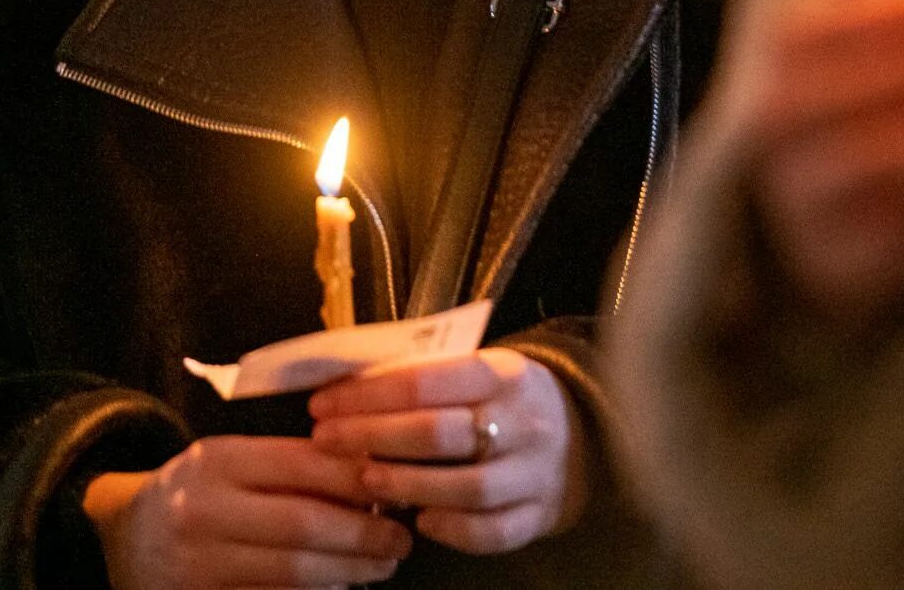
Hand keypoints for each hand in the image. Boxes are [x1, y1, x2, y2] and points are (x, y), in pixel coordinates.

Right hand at [85, 435, 411, 589]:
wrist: (125, 538)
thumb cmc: (198, 493)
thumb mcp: (231, 462)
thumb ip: (290, 465)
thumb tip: (372, 474)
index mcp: (217, 460)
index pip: (301, 464)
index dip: (356, 480)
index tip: (395, 487)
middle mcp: (204, 509)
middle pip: (303, 524)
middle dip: (363, 535)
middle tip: (400, 540)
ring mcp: (199, 563)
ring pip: (292, 573)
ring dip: (349, 572)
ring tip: (382, 566)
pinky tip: (342, 587)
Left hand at [308, 348, 581, 554]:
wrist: (580, 436)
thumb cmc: (501, 399)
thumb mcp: (475, 370)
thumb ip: (422, 375)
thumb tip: (342, 381)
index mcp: (504, 373)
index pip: (428, 380)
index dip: (369, 394)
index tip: (323, 404)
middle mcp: (525, 421)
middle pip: (441, 432)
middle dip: (374, 437)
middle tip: (327, 441)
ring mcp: (536, 473)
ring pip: (468, 487)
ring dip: (408, 485)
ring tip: (364, 482)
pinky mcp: (539, 516)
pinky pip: (495, 532)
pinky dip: (454, 530)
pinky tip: (419, 522)